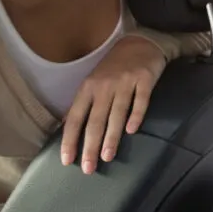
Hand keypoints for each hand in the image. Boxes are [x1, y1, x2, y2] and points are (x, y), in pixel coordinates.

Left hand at [60, 35, 166, 173]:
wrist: (140, 44)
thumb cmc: (114, 68)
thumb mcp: (93, 83)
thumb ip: (84, 105)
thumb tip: (67, 128)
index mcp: (88, 88)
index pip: (76, 118)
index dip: (70, 140)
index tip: (67, 160)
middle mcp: (104, 86)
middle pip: (95, 120)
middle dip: (90, 145)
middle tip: (88, 168)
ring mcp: (124, 82)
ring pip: (116, 113)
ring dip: (111, 136)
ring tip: (107, 156)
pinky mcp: (144, 79)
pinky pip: (140, 100)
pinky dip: (136, 115)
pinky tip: (132, 131)